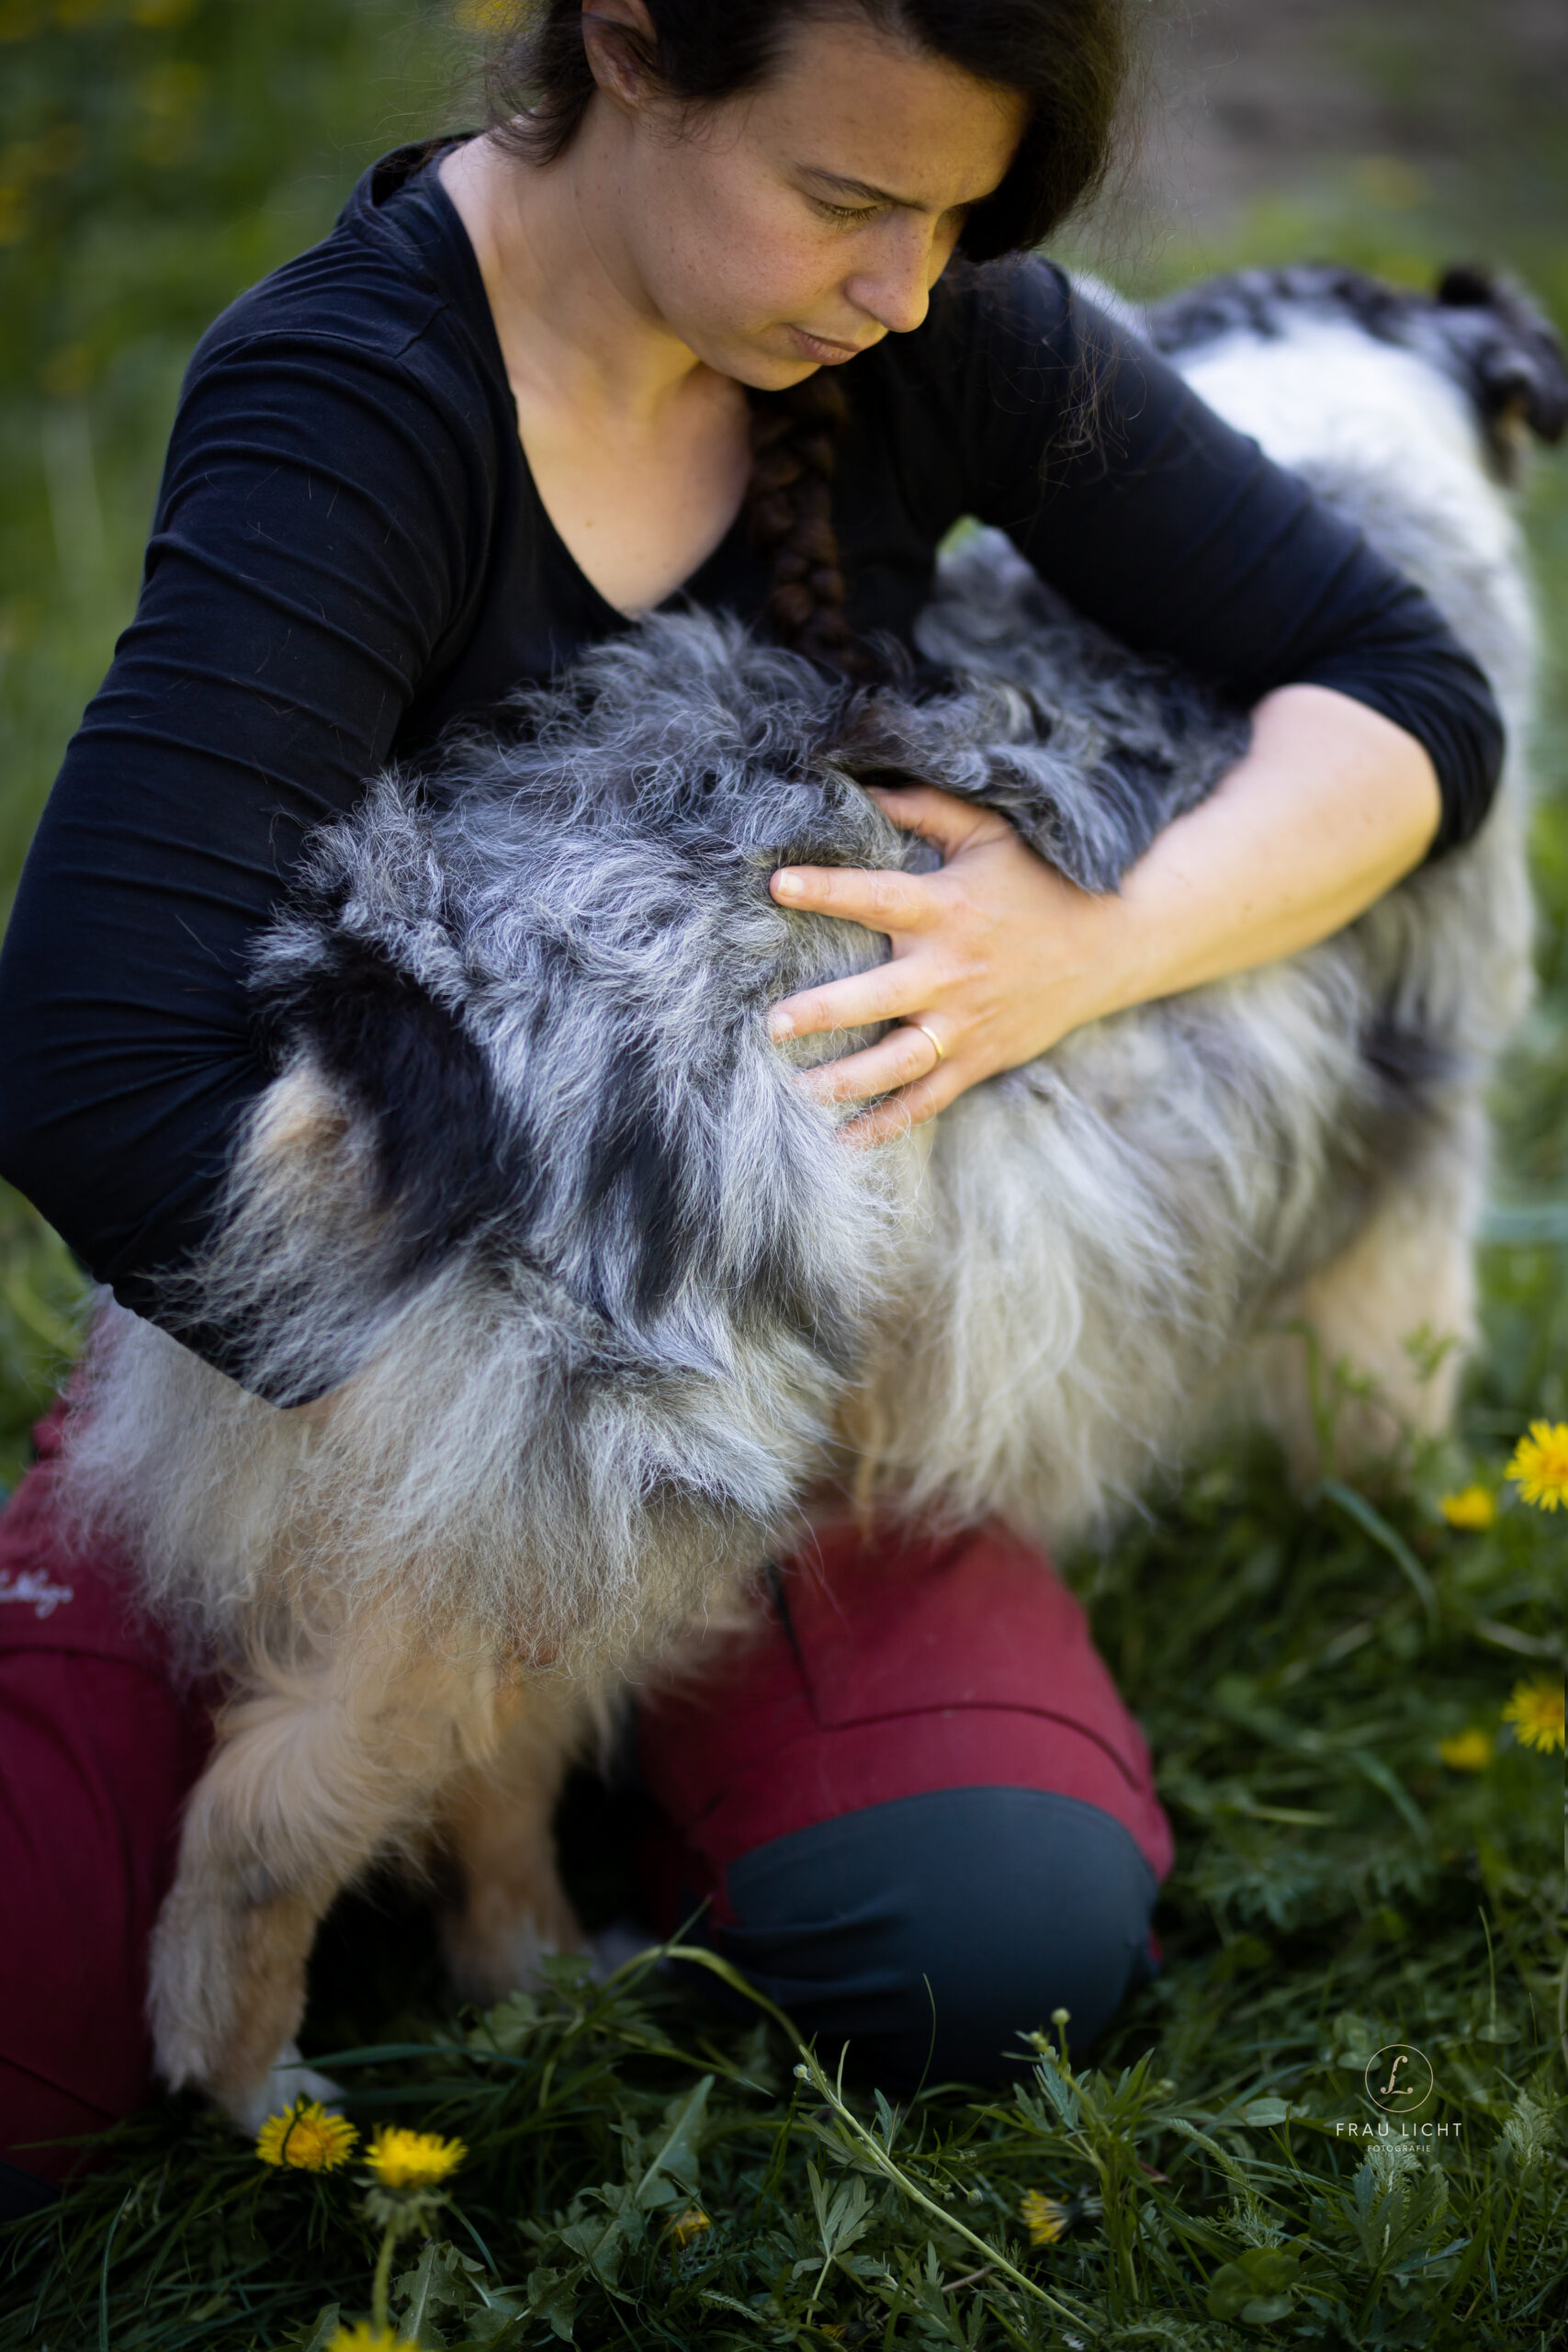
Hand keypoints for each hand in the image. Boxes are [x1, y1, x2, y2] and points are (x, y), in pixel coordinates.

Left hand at [766, 783, 1122, 1144]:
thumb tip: (864, 787)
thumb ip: (926, 809)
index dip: (827, 889)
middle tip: (775, 1024)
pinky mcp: (978, 1058)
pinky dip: (887, 1124)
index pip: (876, 897)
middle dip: (824, 1011)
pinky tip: (843, 1141)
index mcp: (945, 908)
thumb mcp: (988, 833)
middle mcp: (950, 970)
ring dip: (847, 1080)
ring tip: (798, 1091)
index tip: (777, 885)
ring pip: (898, 1061)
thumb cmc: (1037, 882)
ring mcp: (964, 1022)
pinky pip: (927, 1100)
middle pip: (877, 996)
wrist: (1109, 945)